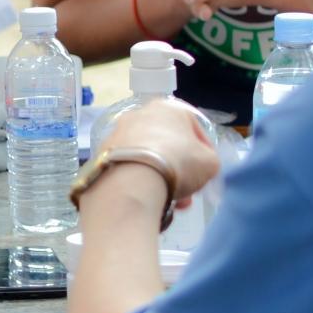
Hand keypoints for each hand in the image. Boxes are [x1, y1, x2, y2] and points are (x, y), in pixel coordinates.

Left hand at [95, 103, 220, 206]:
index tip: (206, 170)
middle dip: (181, 171)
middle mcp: (139, 114)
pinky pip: (129, 168)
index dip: (204, 151)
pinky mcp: (102, 154)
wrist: (131, 179)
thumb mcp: (210, 163)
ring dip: (163, 181)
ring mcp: (117, 133)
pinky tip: (152, 201)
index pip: (193, 127)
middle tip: (189, 192)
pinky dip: (141, 182)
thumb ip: (208, 159)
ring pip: (148, 159)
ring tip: (175, 204)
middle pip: (168, 145)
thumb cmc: (178, 162)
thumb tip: (200, 165)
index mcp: (167, 108)